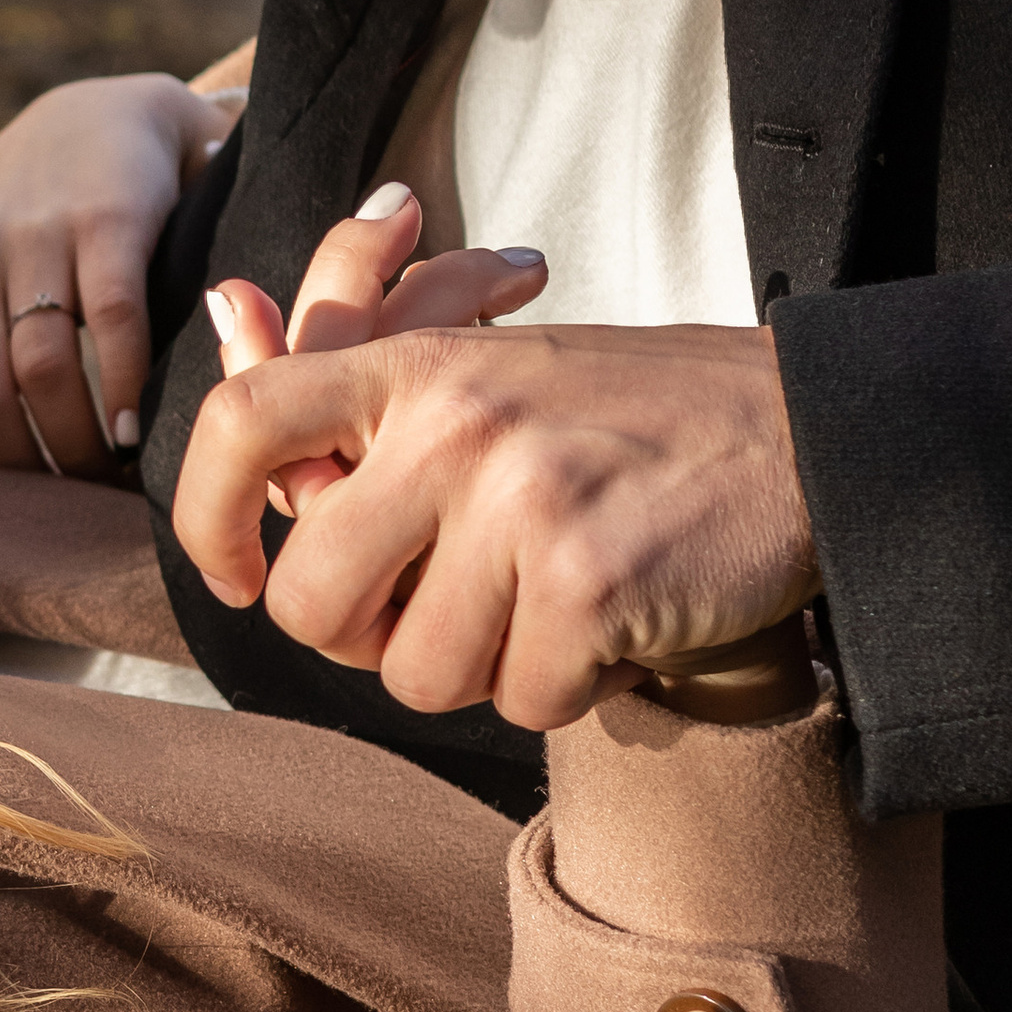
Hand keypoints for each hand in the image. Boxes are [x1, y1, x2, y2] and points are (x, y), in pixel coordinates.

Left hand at [0, 72, 238, 495]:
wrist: (104, 117)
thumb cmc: (17, 233)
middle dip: (13, 467)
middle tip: (53, 510)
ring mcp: (32, 234)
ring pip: (40, 368)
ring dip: (73, 443)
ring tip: (99, 480)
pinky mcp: (105, 219)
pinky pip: (110, 321)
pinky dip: (123, 384)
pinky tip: (134, 431)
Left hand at [179, 199, 818, 725]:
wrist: (807, 429)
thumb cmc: (633, 415)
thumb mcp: (491, 370)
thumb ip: (359, 383)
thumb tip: (228, 308)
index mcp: (417, 369)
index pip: (241, 422)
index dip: (204, 516)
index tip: (239, 577)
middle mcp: (454, 428)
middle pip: (312, 604)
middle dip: (369, 639)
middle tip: (445, 612)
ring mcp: (521, 505)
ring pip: (413, 674)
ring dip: (480, 669)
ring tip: (546, 605)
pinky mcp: (588, 585)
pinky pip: (520, 703)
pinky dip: (567, 688)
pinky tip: (611, 627)